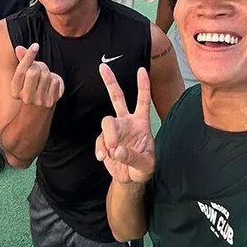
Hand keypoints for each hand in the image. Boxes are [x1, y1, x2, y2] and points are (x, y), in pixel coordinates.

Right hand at [11, 44, 64, 107]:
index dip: (28, 56)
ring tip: (45, 79)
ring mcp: (38, 101)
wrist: (39, 109)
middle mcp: (25, 97)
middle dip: (39, 66)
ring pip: (46, 75)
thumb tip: (19, 48)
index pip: (21, 70)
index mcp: (15, 90)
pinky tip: (51, 86)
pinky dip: (55, 80)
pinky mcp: (50, 102)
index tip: (35, 46)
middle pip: (34, 72)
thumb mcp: (25, 75)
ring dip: (47, 73)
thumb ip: (23, 61)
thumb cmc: (32, 86)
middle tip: (40, 70)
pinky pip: (55, 82)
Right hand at [95, 65, 154, 183]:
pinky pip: (99, 140)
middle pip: (117, 98)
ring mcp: (115, 131)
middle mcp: (127, 122)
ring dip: (108, 136)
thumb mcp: (146, 165)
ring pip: (107, 121)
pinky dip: (100, 149)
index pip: (143, 100)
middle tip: (103, 67)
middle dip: (110, 82)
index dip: (143, 85)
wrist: (130, 179)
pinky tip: (103, 158)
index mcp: (141, 122)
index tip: (141, 70)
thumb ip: (133, 157)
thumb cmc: (143, 168)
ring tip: (112, 151)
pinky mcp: (104, 141)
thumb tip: (117, 149)